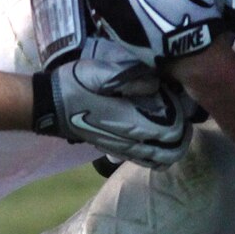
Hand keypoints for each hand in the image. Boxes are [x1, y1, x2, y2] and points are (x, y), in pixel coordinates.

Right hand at [32, 36, 192, 167]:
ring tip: (173, 129)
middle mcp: (129, 142)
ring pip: (157, 160)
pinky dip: (156, 153)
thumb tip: (156, 83)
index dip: (183, 119)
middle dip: (182, 138)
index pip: (172, 132)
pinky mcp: (113, 150)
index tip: (182, 103)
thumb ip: (131, 77)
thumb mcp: (101, 72)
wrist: (49, 104)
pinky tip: (155, 137)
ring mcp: (121, 149)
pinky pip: (142, 160)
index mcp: (131, 123)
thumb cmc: (75, 85)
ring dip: (171, 148)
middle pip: (170, 152)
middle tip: (185, 118)